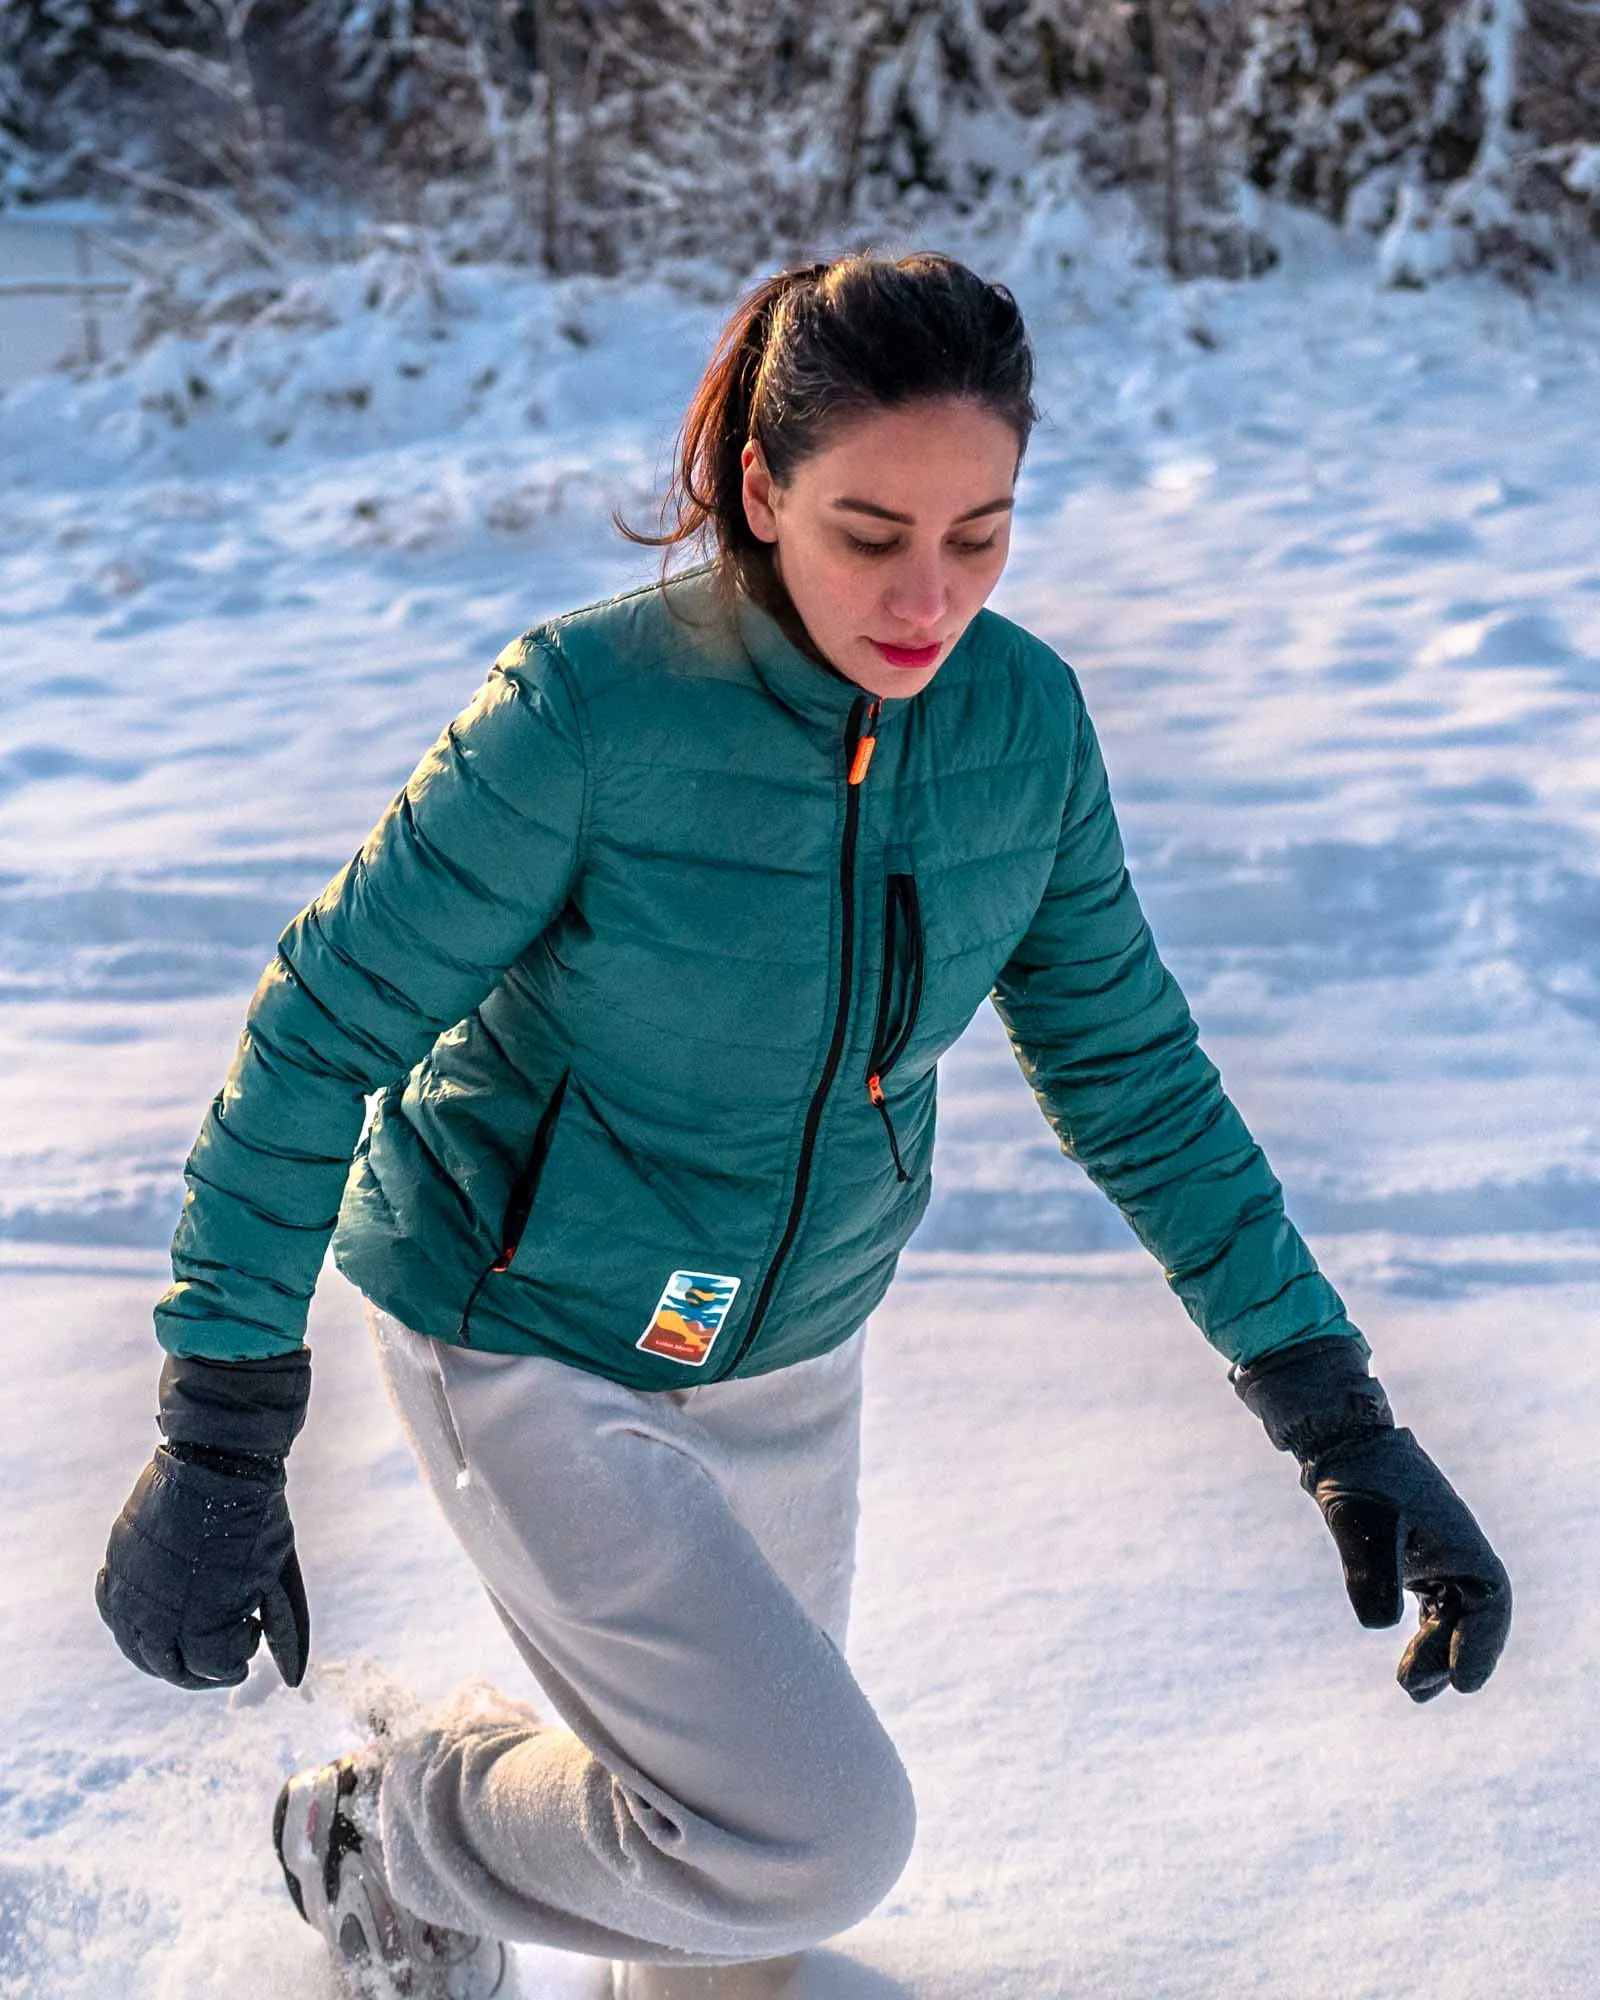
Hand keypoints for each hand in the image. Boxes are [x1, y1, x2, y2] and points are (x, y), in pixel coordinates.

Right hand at [96, 1348, 311, 1690]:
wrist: (217, 1458)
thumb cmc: (256, 1515)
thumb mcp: (276, 1572)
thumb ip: (281, 1625)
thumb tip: (293, 1676)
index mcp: (204, 1618)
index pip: (212, 1666)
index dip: (234, 1661)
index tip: (250, 1640)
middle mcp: (160, 1613)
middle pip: (171, 1668)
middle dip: (200, 1671)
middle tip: (220, 1658)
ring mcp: (131, 1589)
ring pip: (136, 1647)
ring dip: (161, 1656)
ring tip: (187, 1647)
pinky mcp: (115, 1564)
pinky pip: (113, 1611)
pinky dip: (130, 1625)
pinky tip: (149, 1622)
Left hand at [1235, 1336, 1510, 1699]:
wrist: (1337, 1439)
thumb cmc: (1357, 1474)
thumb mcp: (1360, 1522)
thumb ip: (1370, 1573)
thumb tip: (1381, 1627)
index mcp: (1462, 1541)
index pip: (1489, 1604)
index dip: (1480, 1646)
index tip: (1464, 1683)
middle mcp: (1458, 1550)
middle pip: (1469, 1617)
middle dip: (1447, 1656)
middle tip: (1412, 1687)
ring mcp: (1439, 1554)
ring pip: (1450, 1615)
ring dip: (1436, 1652)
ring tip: (1411, 1689)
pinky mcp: (1414, 1557)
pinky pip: (1432, 1605)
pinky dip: (1424, 1634)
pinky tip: (1407, 1662)